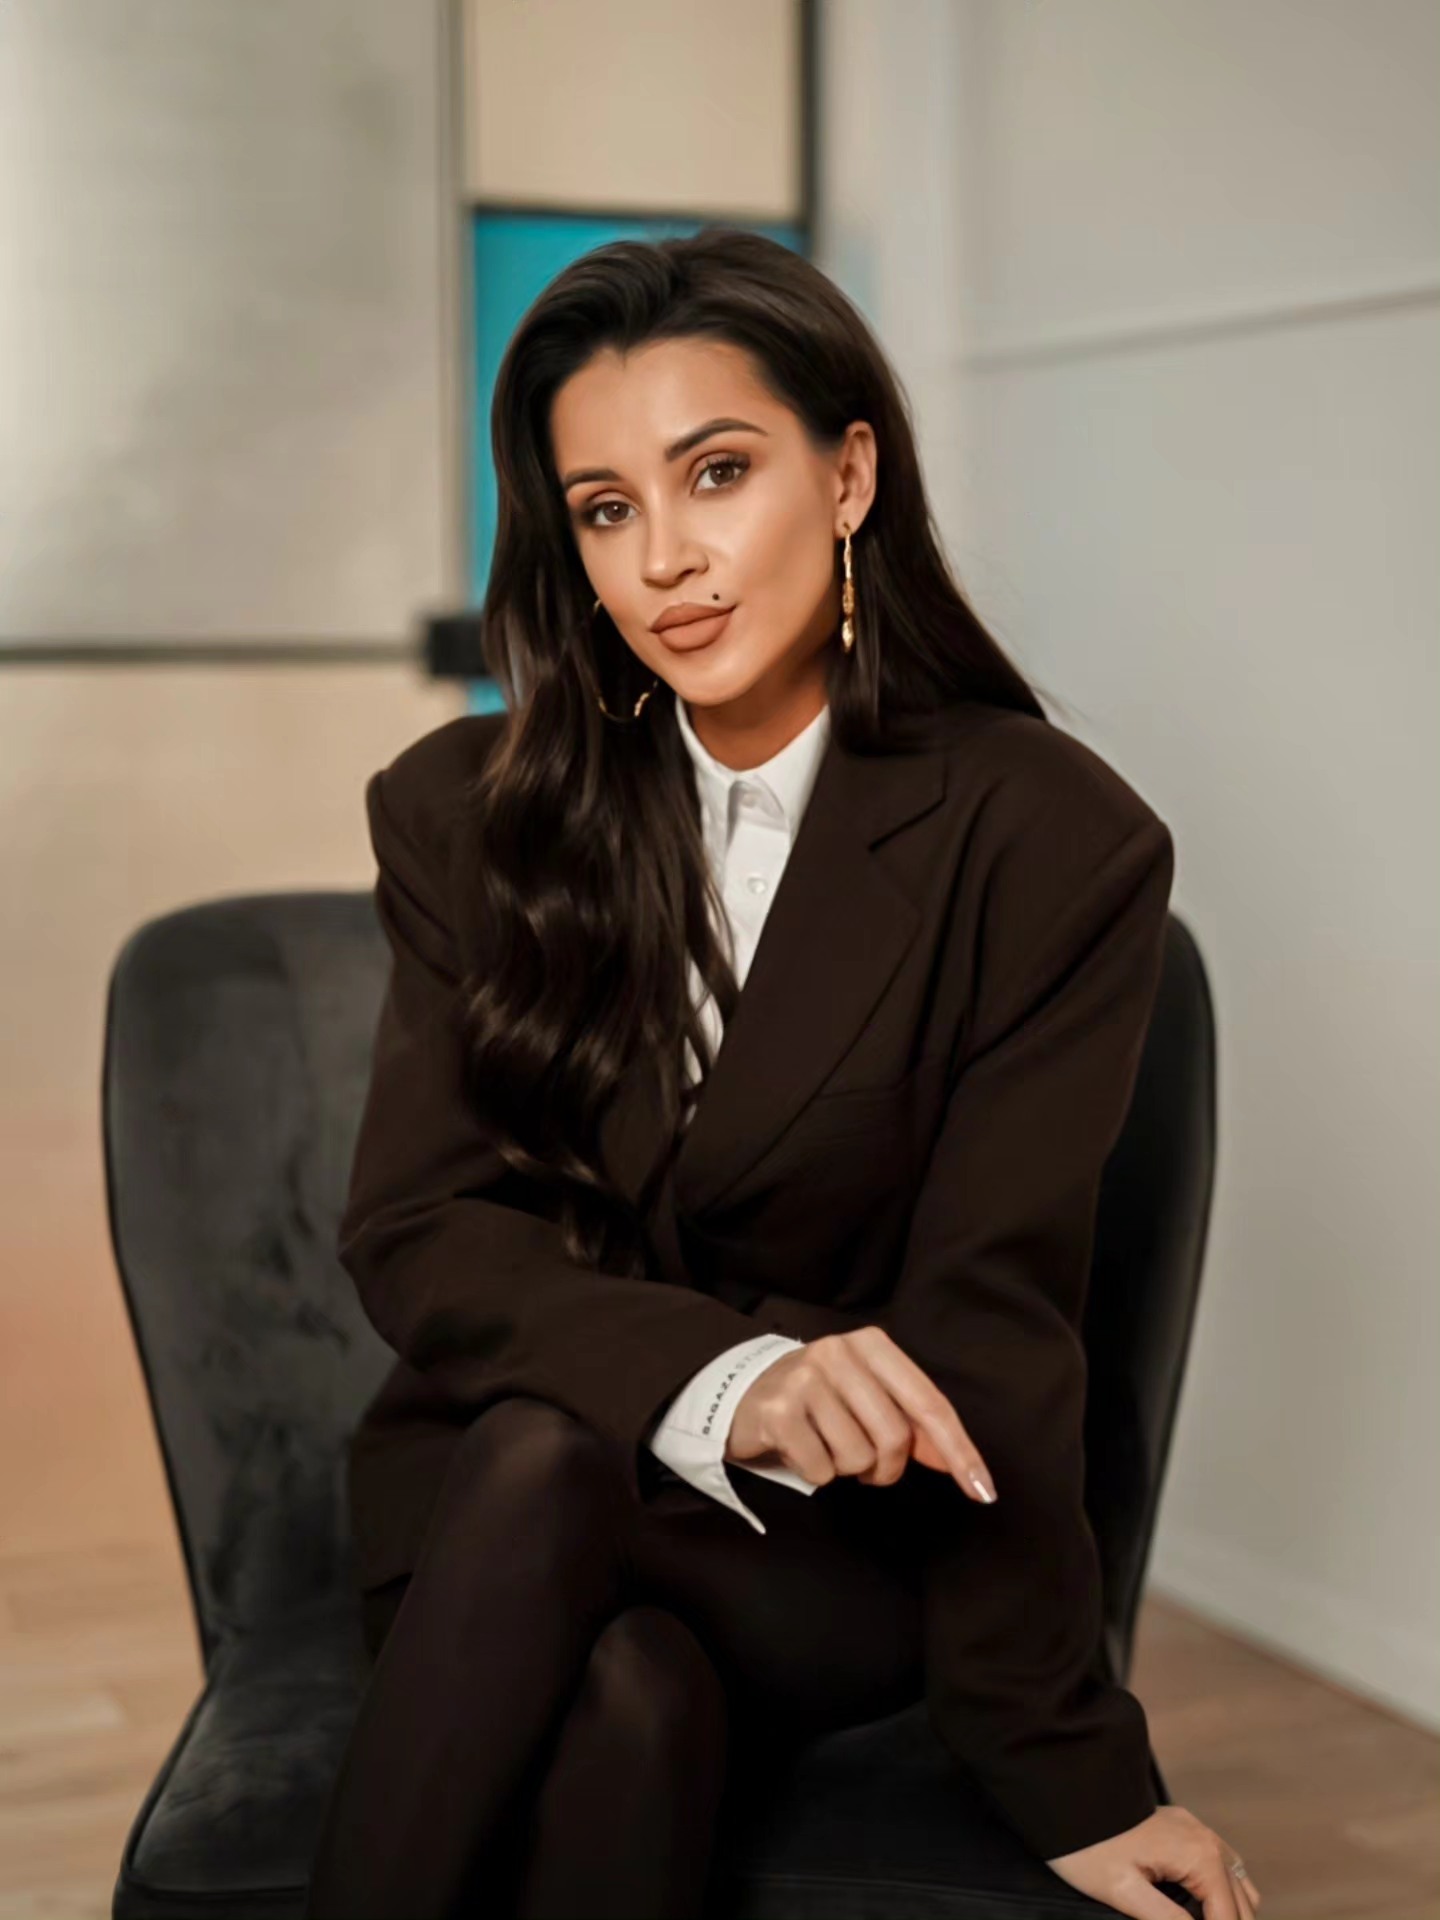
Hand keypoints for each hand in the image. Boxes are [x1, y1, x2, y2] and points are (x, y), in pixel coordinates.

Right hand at [725, 1326, 998, 1503]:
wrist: (740, 1391)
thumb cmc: (819, 1399)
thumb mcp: (868, 1398)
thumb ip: (914, 1426)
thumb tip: (958, 1463)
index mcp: (872, 1345)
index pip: (929, 1404)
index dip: (960, 1451)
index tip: (983, 1491)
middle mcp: (839, 1353)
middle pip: (895, 1438)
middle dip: (887, 1467)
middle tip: (866, 1465)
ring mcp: (806, 1379)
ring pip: (858, 1458)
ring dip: (847, 1469)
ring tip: (826, 1447)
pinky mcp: (777, 1411)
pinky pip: (821, 1470)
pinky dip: (816, 1473)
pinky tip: (800, 1449)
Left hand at [1047, 1805, 1262, 1919]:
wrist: (1068, 1799)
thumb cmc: (1090, 1847)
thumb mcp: (1125, 1893)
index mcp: (1199, 1855)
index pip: (1228, 1917)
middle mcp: (1207, 1839)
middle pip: (1241, 1904)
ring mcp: (1198, 1830)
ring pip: (1237, 1883)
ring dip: (1229, 1912)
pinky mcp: (1185, 1828)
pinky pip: (1221, 1865)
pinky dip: (1220, 1891)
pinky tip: (1199, 1908)